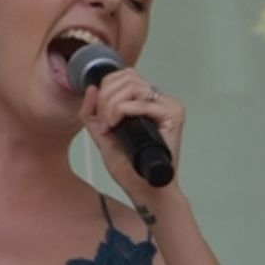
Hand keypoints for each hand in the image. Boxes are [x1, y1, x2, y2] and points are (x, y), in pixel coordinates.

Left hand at [79, 68, 184, 199]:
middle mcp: (157, 99)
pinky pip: (143, 103)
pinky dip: (123, 111)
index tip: (100, 115)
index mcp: (143, 100)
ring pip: (133, 87)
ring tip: (110, 125)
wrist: (144, 189)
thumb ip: (92, 112)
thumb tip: (91, 88)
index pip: (123, 75)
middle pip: (127, 77)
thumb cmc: (129, 167)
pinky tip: (117, 125)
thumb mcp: (102, 134)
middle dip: (106, 97)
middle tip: (104, 122)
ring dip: (112, 105)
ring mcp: (167, 105)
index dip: (105, 90)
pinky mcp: (174, 115)